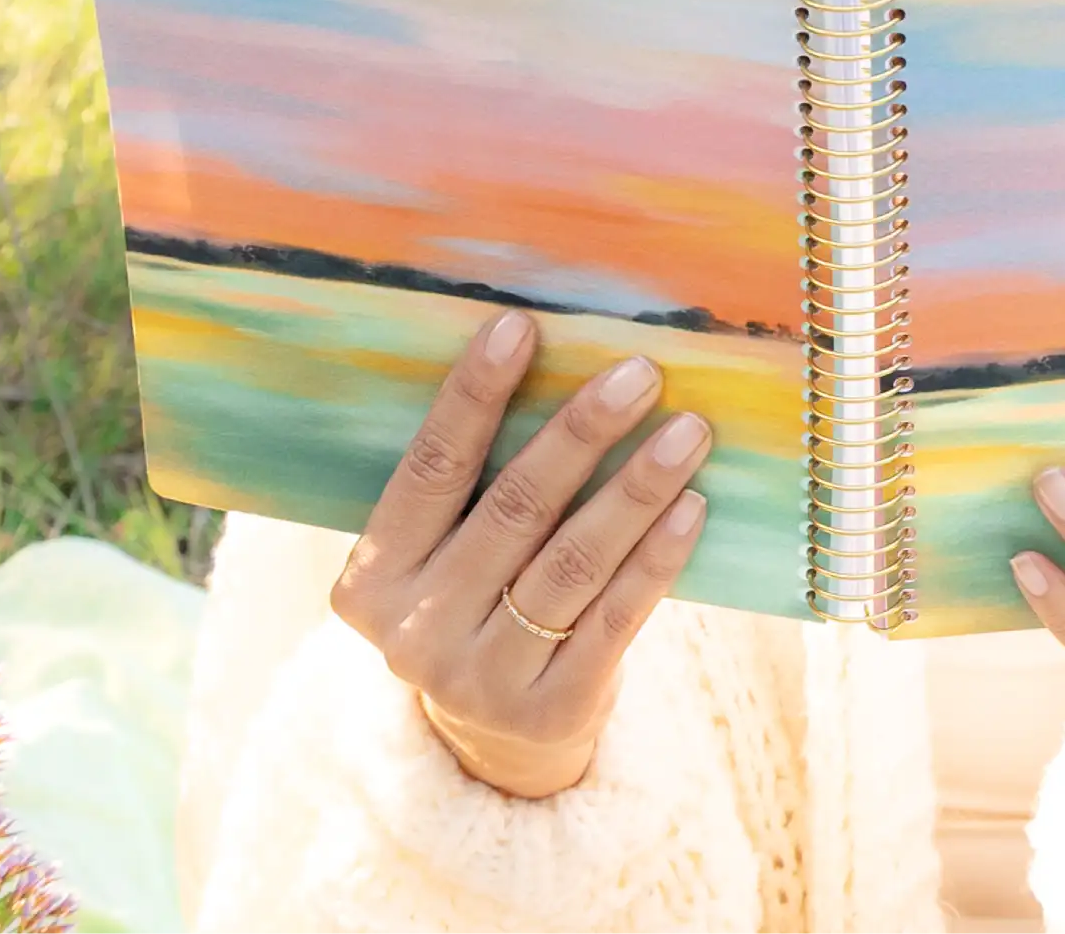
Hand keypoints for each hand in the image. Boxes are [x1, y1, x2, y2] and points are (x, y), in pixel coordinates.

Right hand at [337, 310, 719, 799]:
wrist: (491, 739)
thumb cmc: (475, 608)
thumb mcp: (440, 559)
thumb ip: (469, 489)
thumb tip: (544, 358)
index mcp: (372, 580)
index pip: (427, 471)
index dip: (471, 397)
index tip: (520, 326)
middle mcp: (417, 630)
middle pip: (511, 511)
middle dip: (579, 434)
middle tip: (639, 373)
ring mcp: (483, 677)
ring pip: (571, 564)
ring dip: (634, 489)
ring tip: (688, 431)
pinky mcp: (553, 709)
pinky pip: (616, 618)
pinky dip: (656, 558)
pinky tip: (693, 506)